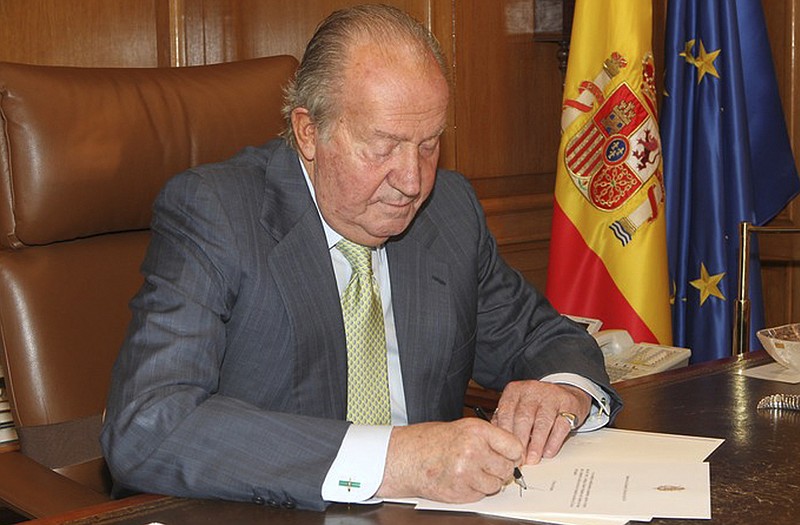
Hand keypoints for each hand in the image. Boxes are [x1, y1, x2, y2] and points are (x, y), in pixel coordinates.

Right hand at [376, 418, 522, 501]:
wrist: (408, 457)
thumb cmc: (434, 441)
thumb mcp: (465, 428)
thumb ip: (491, 438)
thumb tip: (516, 453)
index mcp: (477, 431)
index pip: (515, 447)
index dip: (514, 454)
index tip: (510, 456)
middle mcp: (473, 451)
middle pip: (508, 468)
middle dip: (500, 469)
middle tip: (487, 464)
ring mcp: (467, 473)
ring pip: (496, 485)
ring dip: (488, 481)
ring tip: (471, 470)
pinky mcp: (460, 491)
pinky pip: (481, 495)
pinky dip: (475, 489)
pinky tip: (462, 479)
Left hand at [493, 380, 590, 464]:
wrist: (564, 393)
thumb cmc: (535, 404)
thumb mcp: (517, 406)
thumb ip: (505, 420)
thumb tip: (498, 441)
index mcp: (514, 390)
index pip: (506, 412)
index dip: (505, 434)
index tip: (505, 451)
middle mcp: (532, 390)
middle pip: (523, 417)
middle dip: (520, 441)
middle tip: (519, 459)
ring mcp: (551, 396)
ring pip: (542, 422)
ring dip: (536, 444)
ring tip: (533, 459)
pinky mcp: (568, 404)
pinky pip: (560, 425)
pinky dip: (553, 441)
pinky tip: (548, 452)